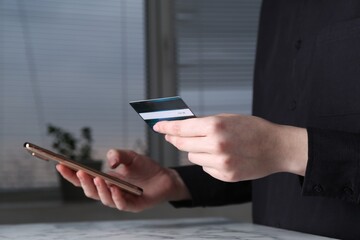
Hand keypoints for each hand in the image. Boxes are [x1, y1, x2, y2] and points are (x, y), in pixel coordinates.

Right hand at [56, 149, 190, 211]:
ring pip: (104, 198)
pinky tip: (115, 188)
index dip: (71, 174)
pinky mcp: (133, 205)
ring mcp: (121, 199)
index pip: (85, 179)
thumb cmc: (146, 168)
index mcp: (106, 180)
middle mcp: (110, 191)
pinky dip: (117, 197)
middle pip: (90, 191)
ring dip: (99, 189)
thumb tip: (110, 160)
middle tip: (79, 171)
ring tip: (98, 178)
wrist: (165, 177)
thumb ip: (119, 155)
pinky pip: (122, 204)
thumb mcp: (131, 156)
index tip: (60, 164)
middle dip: (83, 182)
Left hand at [153, 114, 307, 181]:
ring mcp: (221, 163)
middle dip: (175, 139)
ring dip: (196, 150)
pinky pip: (204, 168)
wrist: (276, 147)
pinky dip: (208, 162)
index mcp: (216, 126)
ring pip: (192, 157)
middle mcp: (216, 145)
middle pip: (181, 144)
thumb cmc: (253, 129)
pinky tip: (222, 156)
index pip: (181, 128)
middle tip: (172, 136)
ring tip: (212, 145)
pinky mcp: (225, 175)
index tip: (157, 126)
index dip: (166, 127)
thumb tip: (182, 127)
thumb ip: (204, 123)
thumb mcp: (227, 118)